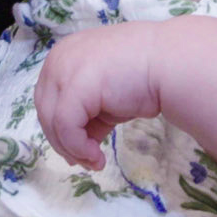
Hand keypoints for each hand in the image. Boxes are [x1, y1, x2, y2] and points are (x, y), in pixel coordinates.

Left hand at [33, 21, 172, 170]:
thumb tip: (80, 145)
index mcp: (64, 54)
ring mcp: (64, 70)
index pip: (49, 98)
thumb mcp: (108, 96)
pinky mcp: (75, 87)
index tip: (79, 151)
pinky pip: (66, 127)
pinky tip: (97, 156)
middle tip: (85, 161)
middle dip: (63, 141)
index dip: (60, 128)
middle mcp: (58, 58)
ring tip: (95, 161)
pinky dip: (78, 147)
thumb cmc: (145, 76)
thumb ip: (90, 113)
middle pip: (46, 111)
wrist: (170, 64)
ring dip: (72, 148)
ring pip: (52, 121)